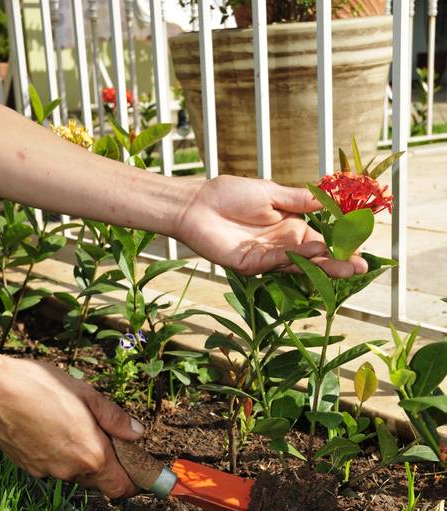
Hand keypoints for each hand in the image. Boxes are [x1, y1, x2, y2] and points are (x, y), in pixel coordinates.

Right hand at [0, 353, 141, 497]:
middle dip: (108, 463)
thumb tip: (136, 433)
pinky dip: (60, 454)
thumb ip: (115, 418)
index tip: (138, 469)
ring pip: (75, 472)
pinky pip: (53, 466)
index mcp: (91, 455)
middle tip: (106, 436)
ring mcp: (46, 471)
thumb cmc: (39, 386)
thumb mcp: (87, 395)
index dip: (134, 481)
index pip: (121, 488)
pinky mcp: (27, 467)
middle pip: (99, 480)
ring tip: (75, 424)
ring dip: (82, 457)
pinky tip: (52, 427)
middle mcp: (70, 471)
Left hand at [176, 175, 367, 276]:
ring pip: (300, 265)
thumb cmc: (229, 194)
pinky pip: (278, 262)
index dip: (339, 244)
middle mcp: (281, 245)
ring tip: (347, 269)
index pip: (320, 239)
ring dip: (323, 267)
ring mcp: (267, 257)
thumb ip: (299, 199)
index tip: (360, 247)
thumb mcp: (270, 192)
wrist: (196, 204)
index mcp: (289, 227)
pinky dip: (297, 259)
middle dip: (337, 262)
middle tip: (361, 268)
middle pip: (314, 257)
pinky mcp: (250, 265)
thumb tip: (329, 198)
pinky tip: (316, 254)